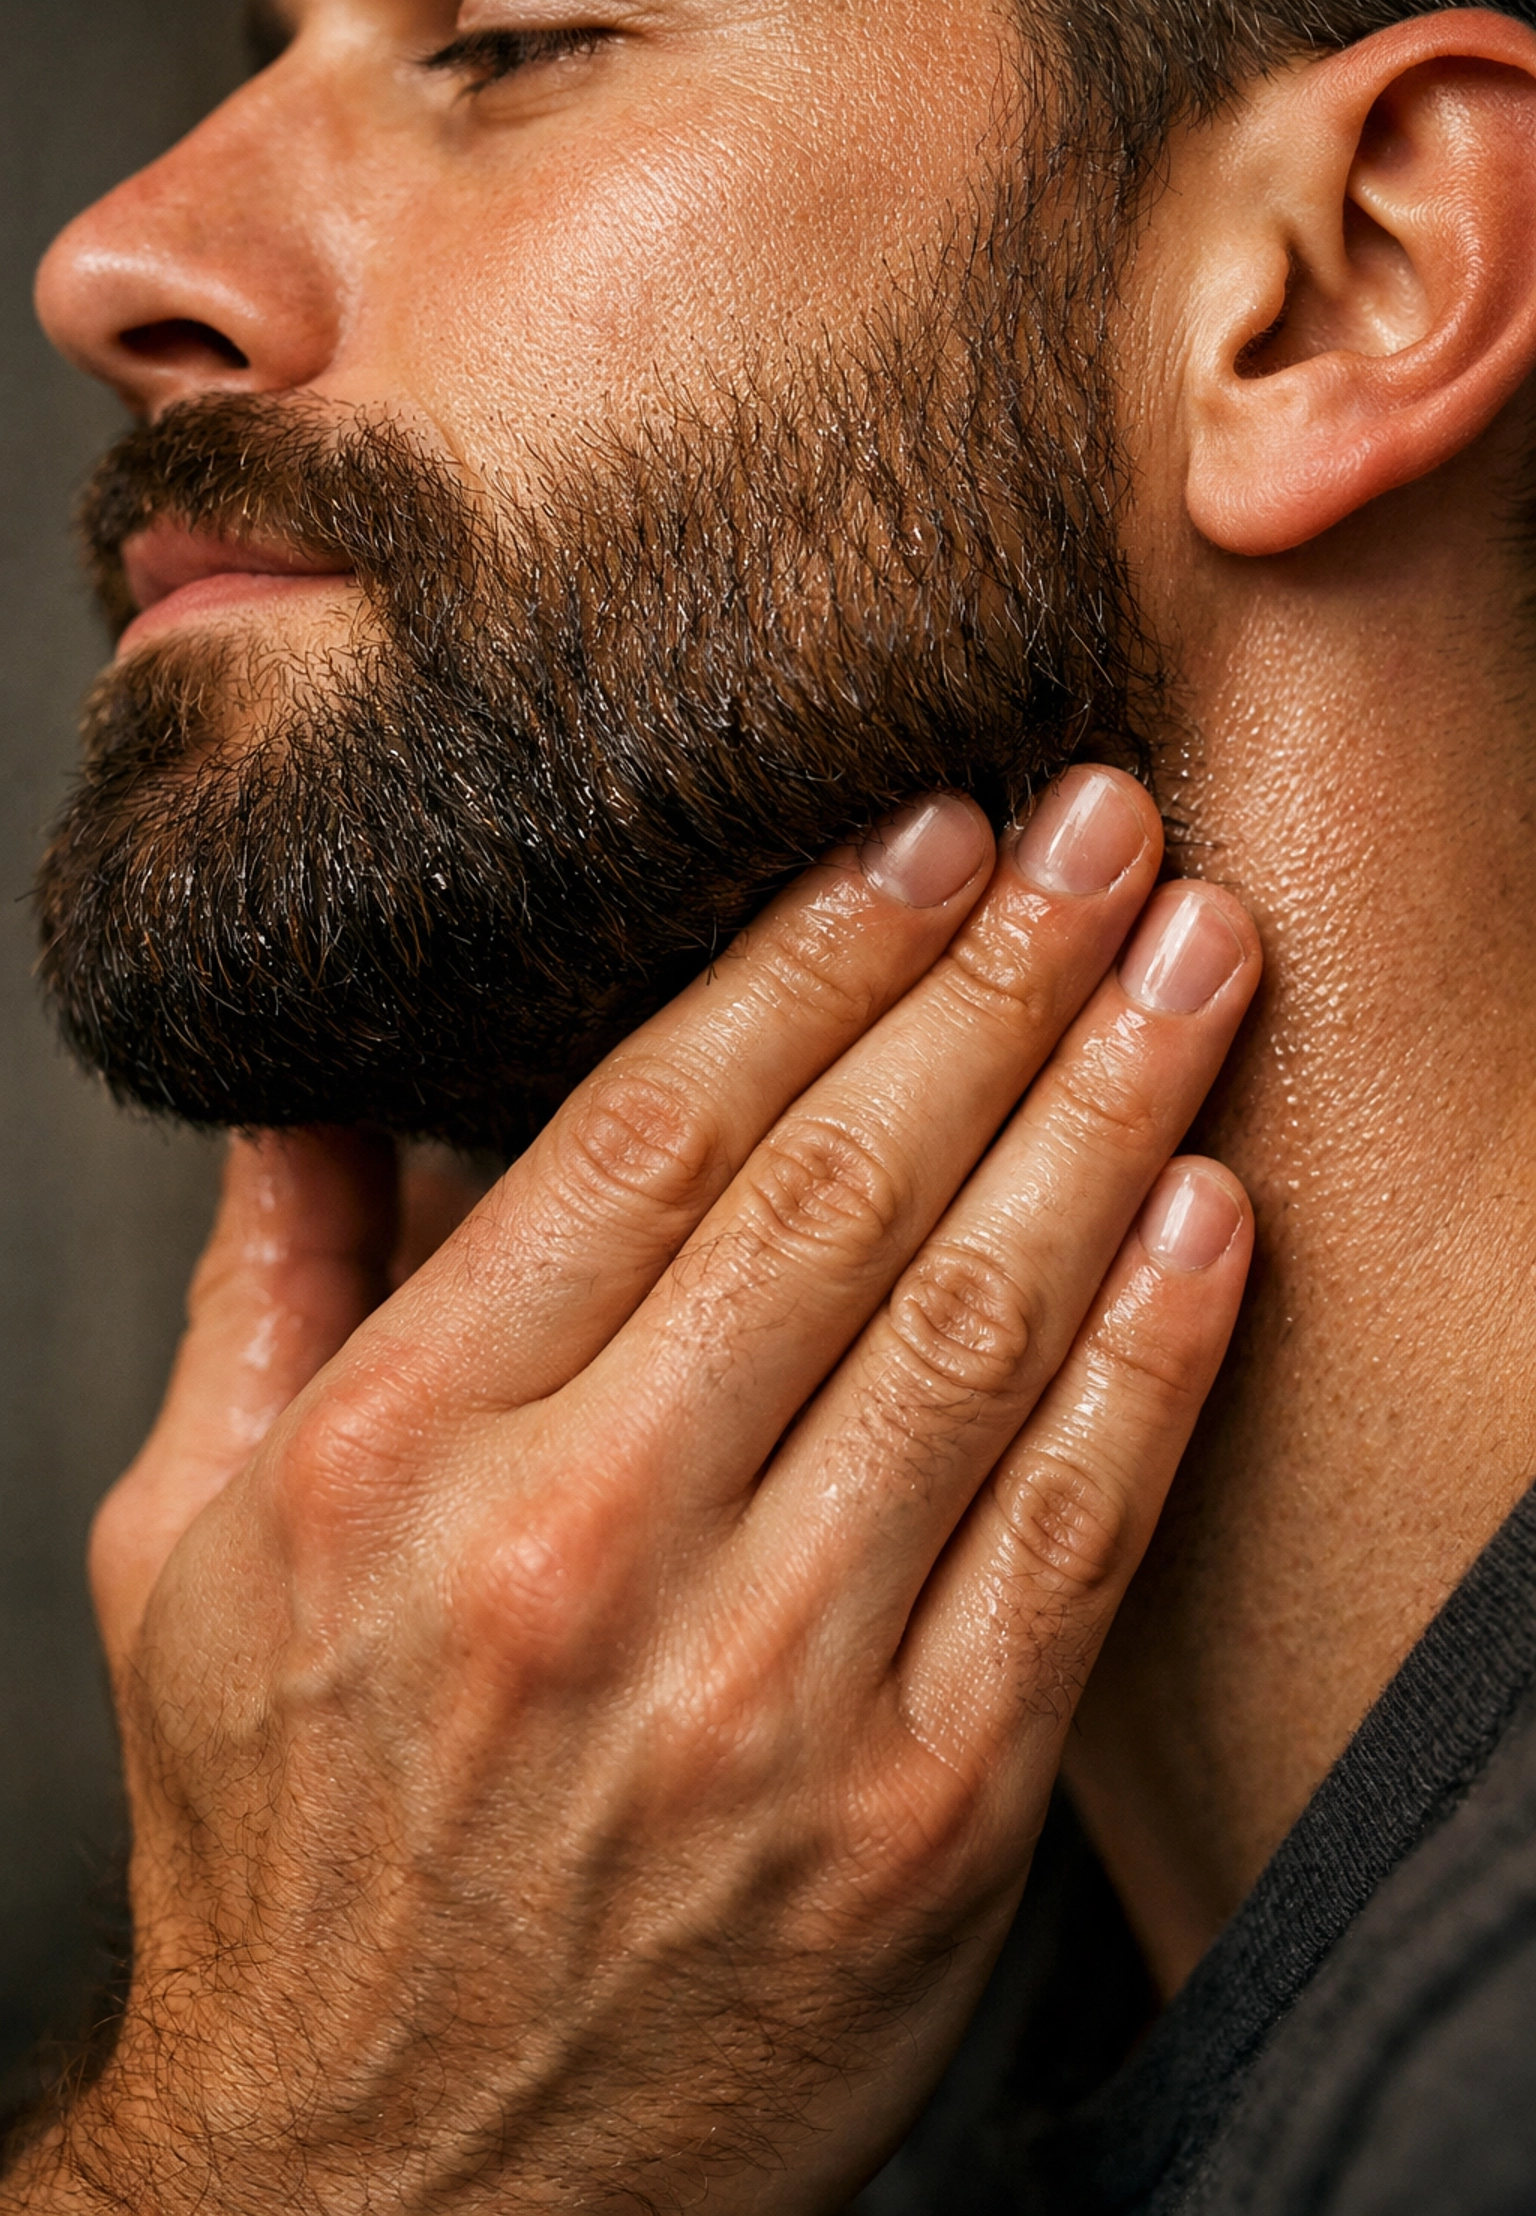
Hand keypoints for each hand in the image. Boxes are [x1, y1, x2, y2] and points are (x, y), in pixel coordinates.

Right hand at [10, 770, 1257, 2215]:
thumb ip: (268, 1292)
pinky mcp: (915, 1823)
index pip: (648, 1130)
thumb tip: (320, 1083)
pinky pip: (1063, 1543)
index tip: (919, 831)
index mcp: (402, 1456)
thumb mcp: (183, 1552)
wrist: (377, 2202)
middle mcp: (584, 1551)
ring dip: (1110, 1115)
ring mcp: (764, 1694)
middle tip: (1103, 825)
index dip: (810, 955)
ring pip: (976, 1330)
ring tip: (1197, 957)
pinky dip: (1154, 1366)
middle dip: (994, 977)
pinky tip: (1212, 1217)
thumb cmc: (283, 1852)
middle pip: (838, 1190)